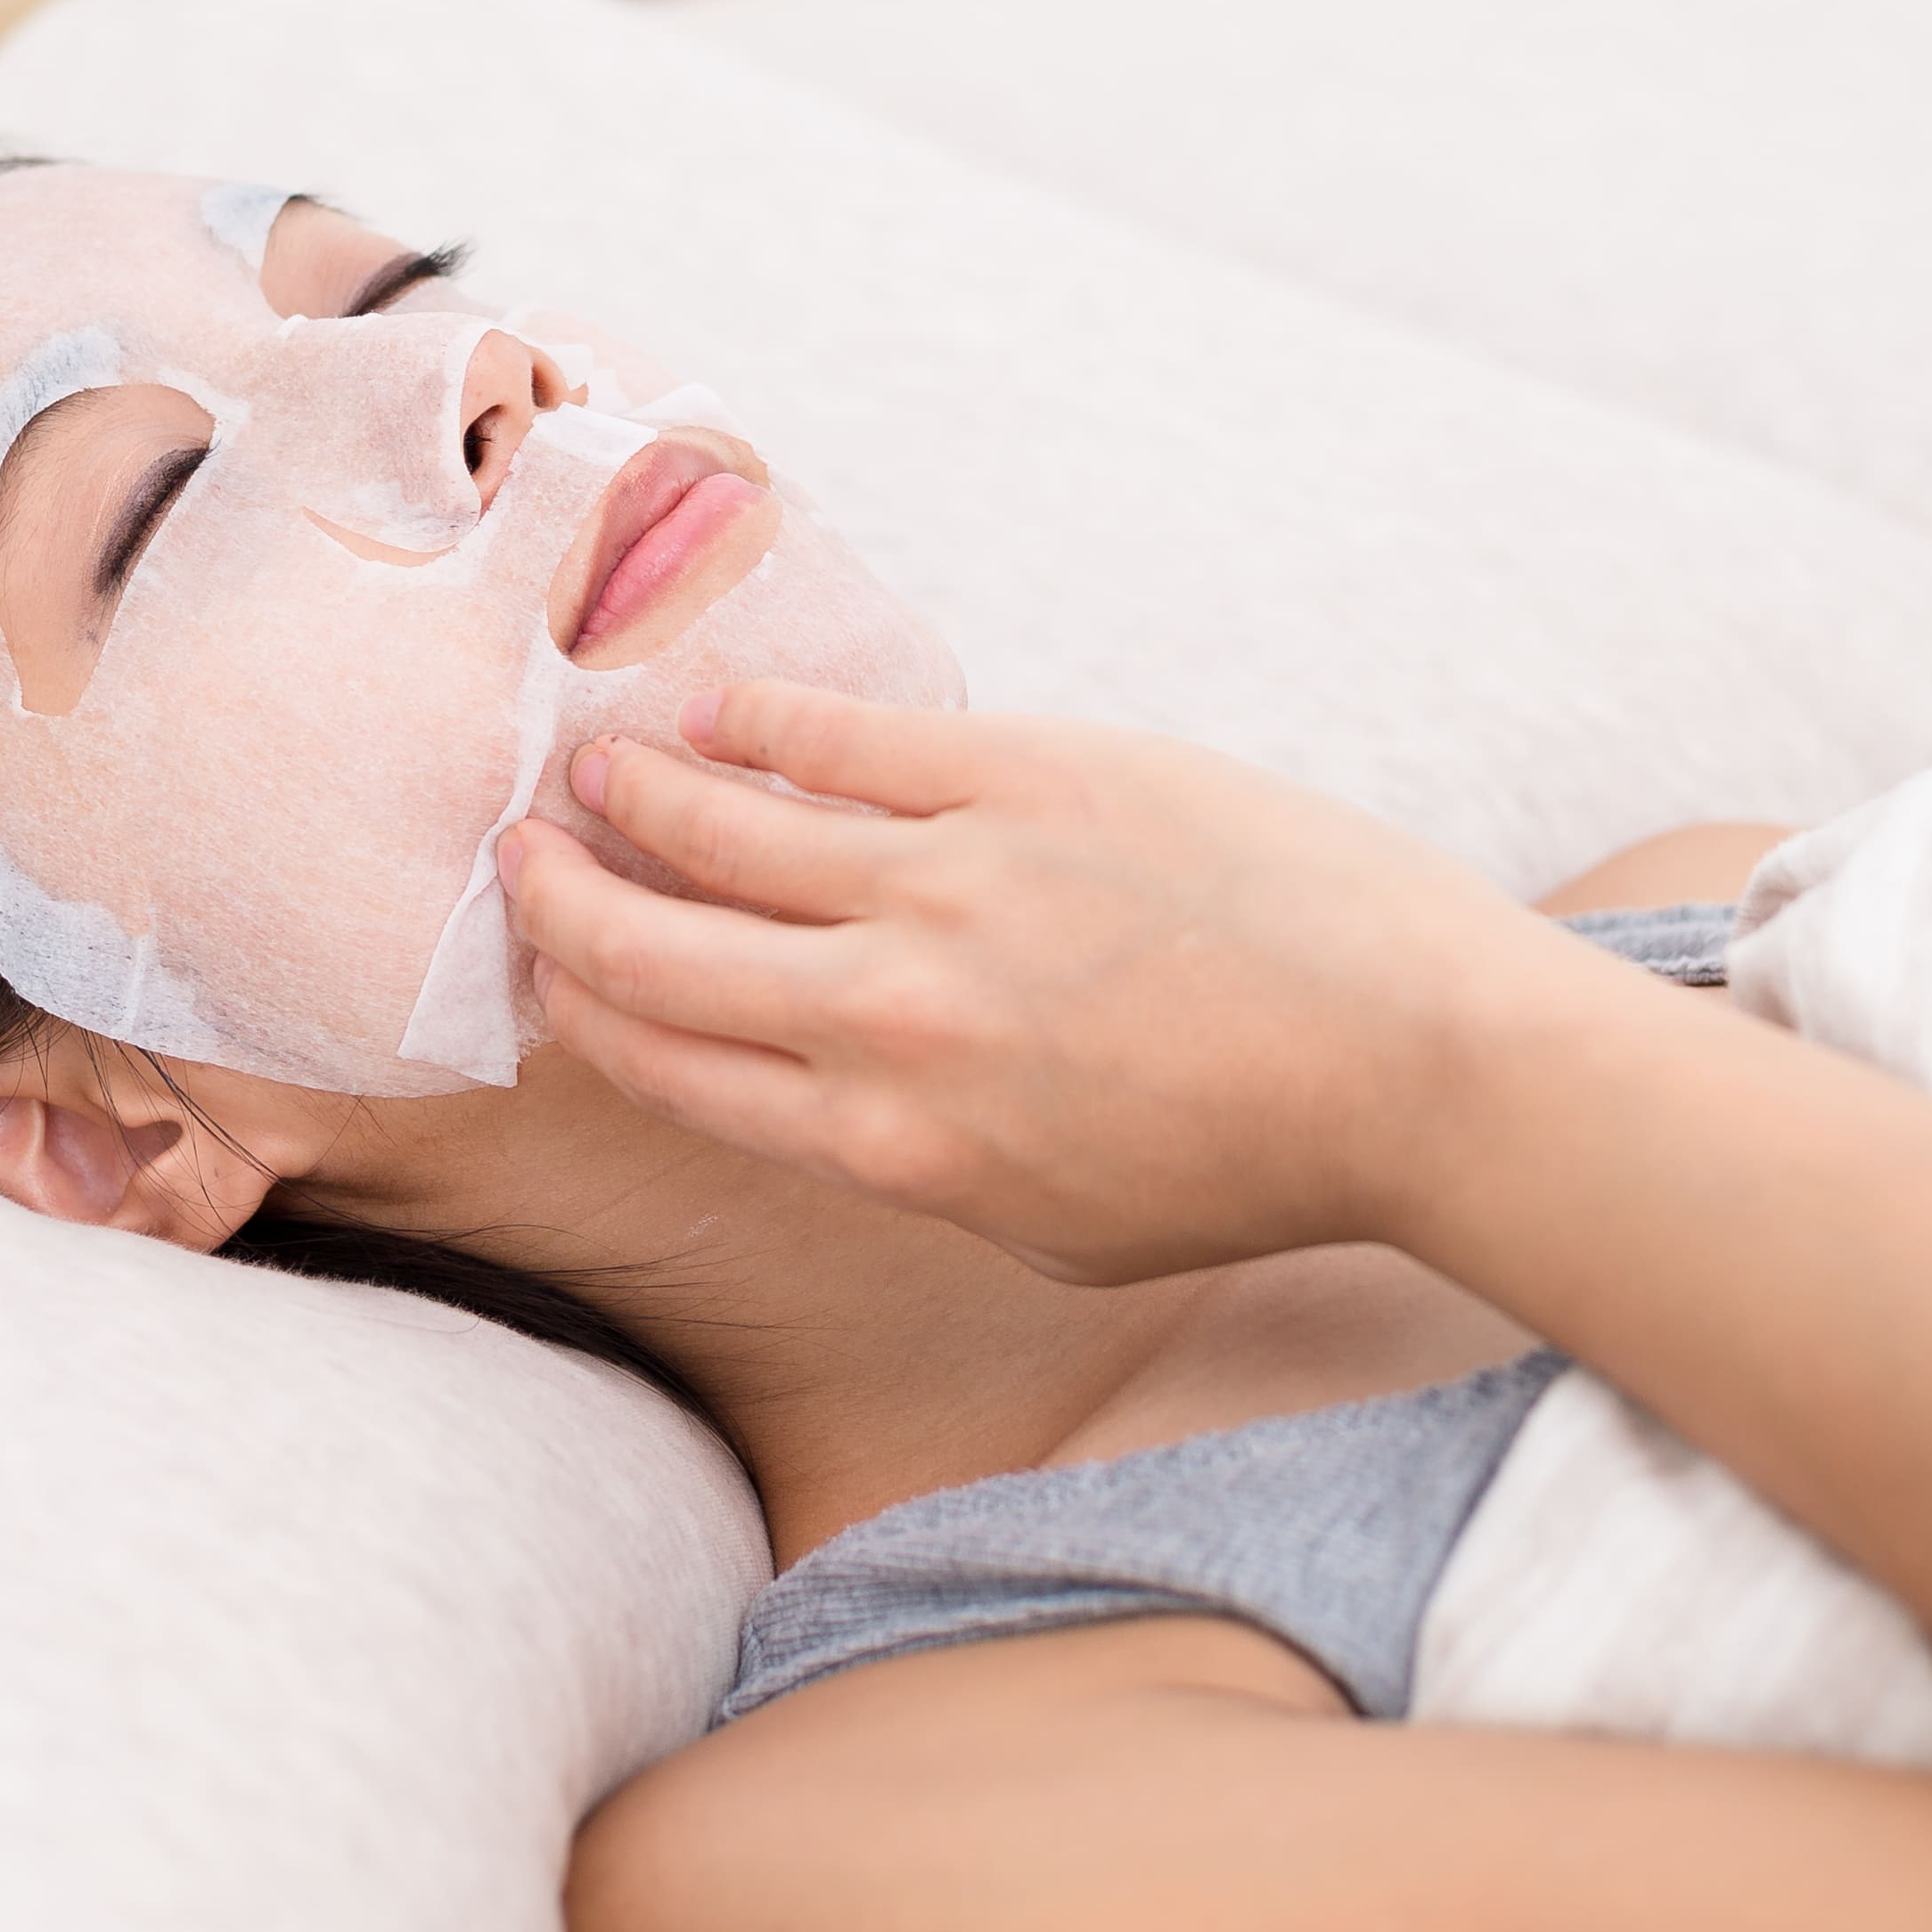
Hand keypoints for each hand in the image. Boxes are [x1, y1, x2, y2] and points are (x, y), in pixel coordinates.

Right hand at [497, 680, 1571, 1282]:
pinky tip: (710, 707)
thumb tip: (837, 1091)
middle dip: (564, 903)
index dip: (585, 1012)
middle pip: (659, 953)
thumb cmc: (1251, 1161)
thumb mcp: (1054, 1224)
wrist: (1412, 1060)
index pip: (675, 1068)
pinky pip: (842, 740)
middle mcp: (885, 1023)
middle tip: (519, 859)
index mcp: (889, 1148)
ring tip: (588, 768)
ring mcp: (948, 890)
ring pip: (723, 828)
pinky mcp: (1023, 778)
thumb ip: (923, 1160)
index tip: (547, 972)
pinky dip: (754, 722)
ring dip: (633, 796)